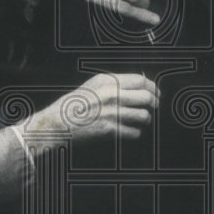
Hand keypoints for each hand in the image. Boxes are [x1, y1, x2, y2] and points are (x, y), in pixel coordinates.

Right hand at [27, 73, 158, 143]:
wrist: (57, 123)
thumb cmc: (75, 105)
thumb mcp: (94, 85)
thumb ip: (115, 83)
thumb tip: (142, 82)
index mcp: (107, 80)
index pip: (140, 80)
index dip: (153, 87)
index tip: (156, 93)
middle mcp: (111, 94)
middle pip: (146, 97)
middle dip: (154, 103)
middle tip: (155, 107)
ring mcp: (111, 112)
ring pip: (143, 115)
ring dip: (145, 119)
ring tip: (141, 120)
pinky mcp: (109, 129)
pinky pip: (134, 132)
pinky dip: (135, 132)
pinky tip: (130, 130)